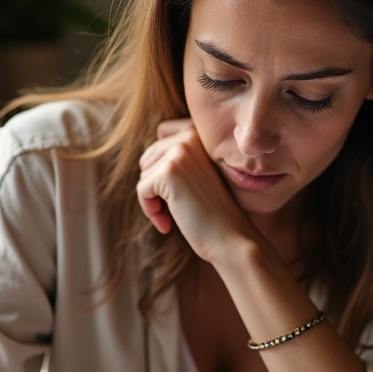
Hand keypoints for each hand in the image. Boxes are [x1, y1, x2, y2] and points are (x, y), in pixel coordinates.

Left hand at [137, 119, 256, 262]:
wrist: (231, 237)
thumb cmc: (213, 212)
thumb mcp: (196, 175)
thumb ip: (176, 159)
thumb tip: (146, 153)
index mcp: (197, 133)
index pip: (156, 145)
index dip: (159, 174)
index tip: (175, 195)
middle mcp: (189, 136)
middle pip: (147, 161)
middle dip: (154, 188)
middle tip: (175, 208)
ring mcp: (180, 152)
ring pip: (144, 176)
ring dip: (153, 201)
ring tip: (176, 215)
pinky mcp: (169, 172)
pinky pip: (142, 190)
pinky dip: (150, 210)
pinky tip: (168, 223)